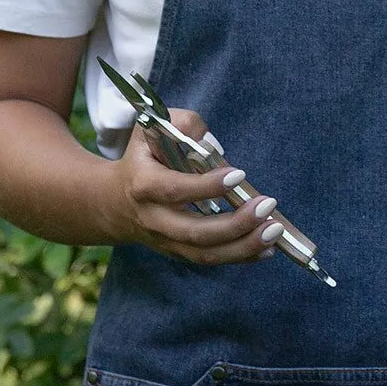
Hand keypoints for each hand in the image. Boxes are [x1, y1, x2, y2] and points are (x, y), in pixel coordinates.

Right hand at [102, 107, 282, 264]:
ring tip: (274, 231)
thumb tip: (210, 142)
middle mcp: (153, 219)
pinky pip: (210, 261)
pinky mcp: (178, 253)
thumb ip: (182, 124)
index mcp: (143, 184)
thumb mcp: (150, 129)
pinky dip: (240, 256)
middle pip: (194, 232)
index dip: (207, 186)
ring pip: (204, 254)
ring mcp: (165, 241)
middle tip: (267, 205)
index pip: (175, 190)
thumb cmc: (141, 157)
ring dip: (243, 246)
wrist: (112, 202)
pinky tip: (267, 248)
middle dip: (235, 223)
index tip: (239, 174)